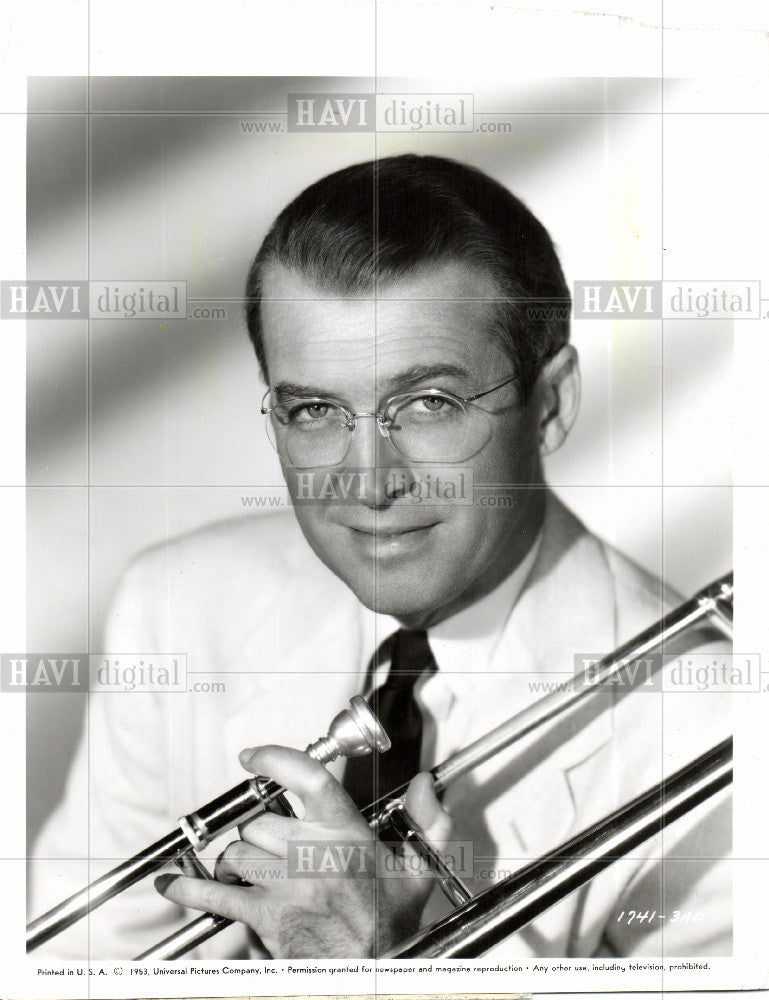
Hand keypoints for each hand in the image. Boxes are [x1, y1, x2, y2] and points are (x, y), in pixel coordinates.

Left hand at [155, 745, 450, 957]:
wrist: (368, 976)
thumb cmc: (389, 929)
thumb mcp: (419, 873)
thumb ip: (429, 823)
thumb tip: (426, 786)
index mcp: (346, 836)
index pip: (307, 778)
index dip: (275, 759)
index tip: (253, 756)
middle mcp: (310, 854)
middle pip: (262, 820)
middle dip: (260, 829)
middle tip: (270, 838)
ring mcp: (283, 886)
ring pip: (237, 852)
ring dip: (234, 858)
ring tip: (244, 866)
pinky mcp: (263, 916)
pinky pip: (216, 896)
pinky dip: (188, 889)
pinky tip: (171, 884)